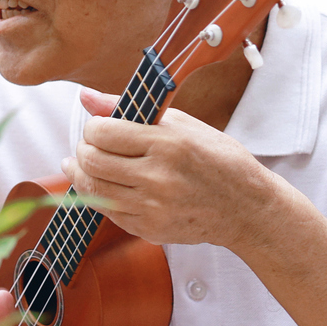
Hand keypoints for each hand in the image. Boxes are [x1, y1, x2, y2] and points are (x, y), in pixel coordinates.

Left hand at [65, 90, 278, 250]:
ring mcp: (153, 207)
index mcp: (167, 143)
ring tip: (82, 165)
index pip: (103, 133)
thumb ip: (127, 109)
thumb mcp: (181, 123)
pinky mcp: (150, 229)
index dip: (92, 128)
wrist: (245, 206)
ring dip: (82, 174)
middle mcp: (158, 177)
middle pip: (92, 162)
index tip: (98, 128)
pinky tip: (105, 185)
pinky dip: (99, 196)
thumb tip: (84, 96)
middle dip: (82, 150)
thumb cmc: (216, 158)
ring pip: (93, 190)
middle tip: (87, 146)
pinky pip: (108, 212)